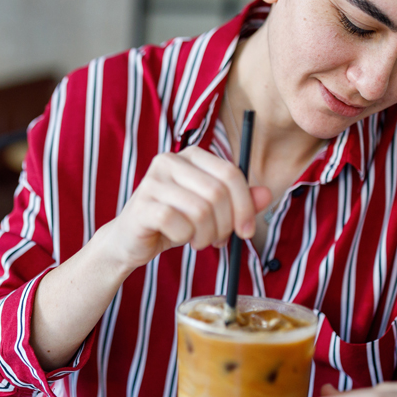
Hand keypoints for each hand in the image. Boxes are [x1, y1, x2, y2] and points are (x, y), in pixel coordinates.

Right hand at [99, 146, 272, 271]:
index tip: (247, 231)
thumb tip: (266, 194)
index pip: (231, 173)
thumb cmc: (174, 222)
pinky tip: (178, 238)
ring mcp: (153, 181)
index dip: (245, 205)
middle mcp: (169, 161)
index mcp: (191, 156)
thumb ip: (239, 202)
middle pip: (218, 193)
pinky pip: (179, 224)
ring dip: (206, 235)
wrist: (130, 240)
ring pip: (200, 211)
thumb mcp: (211, 211)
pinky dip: (185, 238)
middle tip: (218, 240)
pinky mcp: (142, 205)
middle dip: (225, 224)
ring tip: (197, 240)